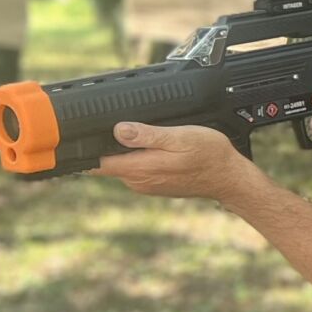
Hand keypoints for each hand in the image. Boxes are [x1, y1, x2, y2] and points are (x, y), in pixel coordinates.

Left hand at [93, 122, 253, 201]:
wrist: (229, 178)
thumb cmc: (209, 156)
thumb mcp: (180, 137)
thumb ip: (147, 135)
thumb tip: (118, 130)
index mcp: (139, 168)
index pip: (96, 163)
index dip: (85, 149)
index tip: (81, 136)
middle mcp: (138, 181)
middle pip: (108, 162)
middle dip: (110, 145)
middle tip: (126, 126)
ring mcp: (146, 185)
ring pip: (123, 164)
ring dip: (128, 151)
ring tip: (149, 135)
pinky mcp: (154, 186)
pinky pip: (137, 170)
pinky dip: (142, 158)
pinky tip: (160, 149)